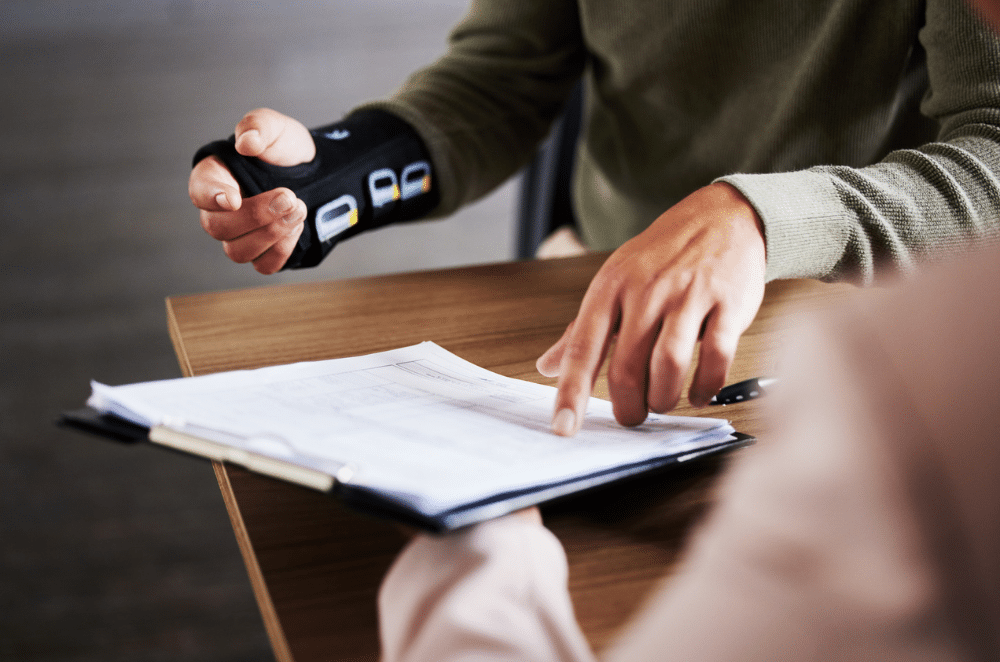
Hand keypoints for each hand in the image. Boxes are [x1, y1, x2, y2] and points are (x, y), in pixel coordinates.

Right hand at [188, 108, 315, 273]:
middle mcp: (220, 212)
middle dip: (256, 216)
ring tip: (298, 209)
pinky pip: (263, 265)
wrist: (316, 171)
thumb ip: (258, 127)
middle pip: (218, 228)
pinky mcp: (263, 253)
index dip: (211, 197)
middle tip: (288, 197)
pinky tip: (297, 226)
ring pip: (238, 251)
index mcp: (214, 177)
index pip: (199, 192)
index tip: (233, 199)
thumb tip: (247, 142)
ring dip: (271, 233)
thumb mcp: (274, 127)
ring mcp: (240, 235)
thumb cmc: (284, 149)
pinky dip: (281, 249)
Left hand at [537, 183, 765, 435]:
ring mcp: (688, 295)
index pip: (582, 347)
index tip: (564, 428)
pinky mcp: (727, 302)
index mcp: (610, 287)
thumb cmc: (661, 257)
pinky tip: (699, 393)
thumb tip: (546, 367)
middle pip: (627, 366)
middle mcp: (646, 291)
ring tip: (662, 403)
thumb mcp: (613, 283)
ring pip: (670, 365)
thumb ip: (581, 330)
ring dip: (664, 398)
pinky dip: (706, 385)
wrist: (721, 217)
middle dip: (628, 405)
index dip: (571, 392)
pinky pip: (716, 357)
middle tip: (631, 416)